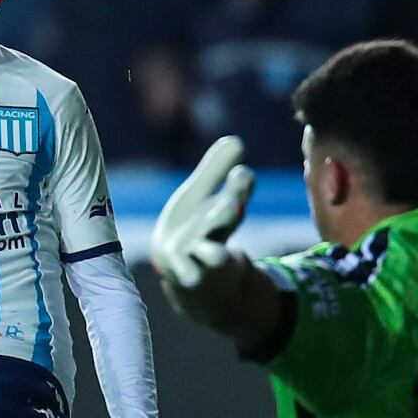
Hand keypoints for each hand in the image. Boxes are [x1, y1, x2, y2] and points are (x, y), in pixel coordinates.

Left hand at [150, 135, 254, 288]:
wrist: (177, 267)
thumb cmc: (194, 225)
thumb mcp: (201, 194)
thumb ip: (215, 170)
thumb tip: (237, 140)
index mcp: (224, 208)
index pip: (238, 191)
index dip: (240, 184)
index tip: (240, 175)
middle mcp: (217, 230)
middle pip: (227, 219)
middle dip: (229, 210)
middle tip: (232, 203)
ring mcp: (202, 253)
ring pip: (214, 253)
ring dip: (216, 253)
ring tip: (219, 255)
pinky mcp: (185, 270)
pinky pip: (190, 274)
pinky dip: (190, 275)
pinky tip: (190, 277)